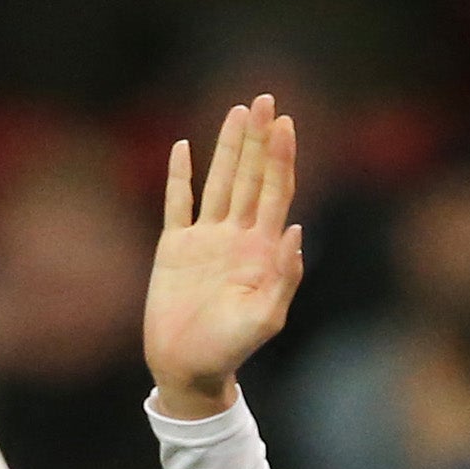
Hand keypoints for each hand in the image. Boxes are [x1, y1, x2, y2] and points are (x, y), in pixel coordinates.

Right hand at [144, 95, 303, 418]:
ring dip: (228, 147)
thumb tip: (295, 230)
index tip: (285, 123)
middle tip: (265, 99)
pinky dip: (180, 176)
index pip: (275, 192)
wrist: (188, 369)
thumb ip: (284, 278)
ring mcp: (205, 240)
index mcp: (261, 250)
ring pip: (219, 181)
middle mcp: (236, 236)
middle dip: (259, 139)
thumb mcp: (265, 320)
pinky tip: (182, 148)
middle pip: (251, 176)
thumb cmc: (230, 351)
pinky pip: (177, 204)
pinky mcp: (174, 249)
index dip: (280, 157)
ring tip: (238, 111)